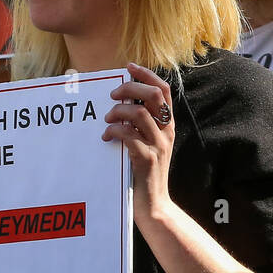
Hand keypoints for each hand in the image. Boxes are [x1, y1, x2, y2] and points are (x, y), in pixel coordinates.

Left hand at [102, 62, 176, 225]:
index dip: (147, 75)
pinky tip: (106, 137)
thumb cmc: (144, 173)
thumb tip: (121, 105)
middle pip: (153, 95)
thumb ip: (141, 126)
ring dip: (119, 111)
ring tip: (107, 119)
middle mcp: (166, 132)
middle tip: (113, 95)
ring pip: (140, 113)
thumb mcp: (149, 144)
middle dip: (130, 89)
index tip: (130, 67)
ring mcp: (158, 146)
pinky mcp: (146, 159)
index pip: (163, 90)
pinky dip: (114, 131)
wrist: (153, 205)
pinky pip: (129, 136)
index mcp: (167, 125)